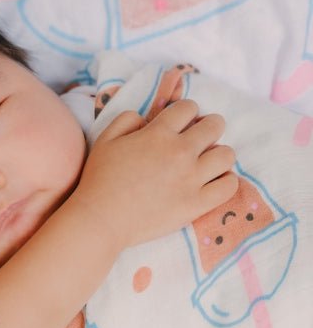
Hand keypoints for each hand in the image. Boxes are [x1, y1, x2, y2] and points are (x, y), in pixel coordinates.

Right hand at [70, 100, 236, 250]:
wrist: (101, 220)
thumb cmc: (98, 180)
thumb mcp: (104, 140)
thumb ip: (126, 120)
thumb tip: (145, 118)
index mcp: (158, 134)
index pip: (188, 108)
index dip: (186, 112)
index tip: (181, 123)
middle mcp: (180, 152)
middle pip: (215, 125)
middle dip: (208, 127)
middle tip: (198, 140)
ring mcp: (191, 179)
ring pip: (227, 155)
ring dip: (218, 154)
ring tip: (206, 163)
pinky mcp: (197, 204)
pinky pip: (229, 186)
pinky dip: (225, 181)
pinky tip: (212, 182)